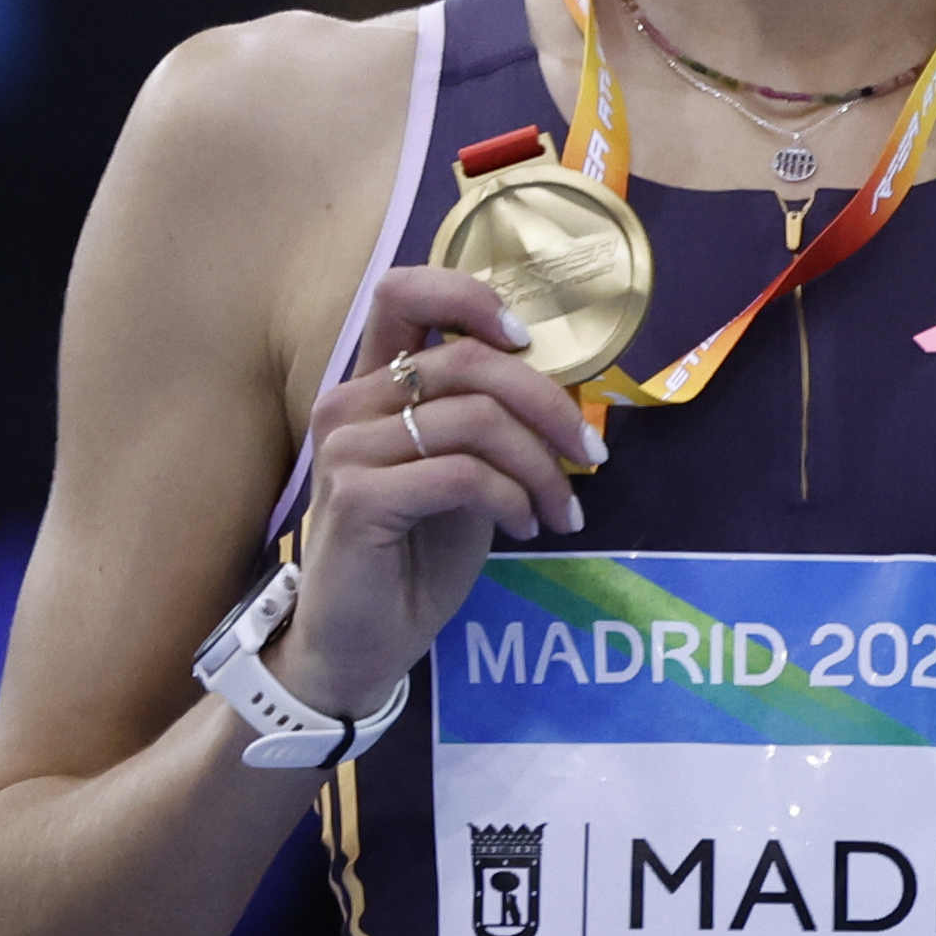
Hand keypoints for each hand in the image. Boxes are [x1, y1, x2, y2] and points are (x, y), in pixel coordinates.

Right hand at [271, 266, 598, 716]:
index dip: (470, 296)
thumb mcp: (462, 469)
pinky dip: (512, 497)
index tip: (527, 341)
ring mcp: (346, 447)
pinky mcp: (356, 497)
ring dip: (540, 466)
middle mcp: (349, 402)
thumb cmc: (413, 553)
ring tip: (559, 510)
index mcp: (373, 383)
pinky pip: (463, 474)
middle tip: (590, 456)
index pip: (404, 292)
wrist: (360, 642)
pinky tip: (525, 527)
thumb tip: (555, 379)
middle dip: (549, 405)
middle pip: (470, 360)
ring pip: (476, 418)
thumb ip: (484, 415)